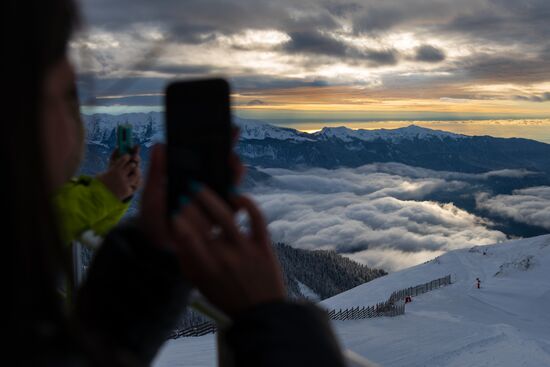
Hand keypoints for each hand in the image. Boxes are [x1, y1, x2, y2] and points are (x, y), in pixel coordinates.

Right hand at [97, 147, 141, 200]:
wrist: (100, 197)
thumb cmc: (104, 180)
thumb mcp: (107, 168)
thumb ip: (114, 158)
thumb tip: (118, 147)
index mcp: (114, 170)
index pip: (125, 158)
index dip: (127, 156)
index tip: (127, 156)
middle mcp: (120, 177)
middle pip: (132, 166)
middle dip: (133, 164)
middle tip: (132, 164)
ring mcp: (125, 184)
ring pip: (136, 174)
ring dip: (136, 172)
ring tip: (133, 172)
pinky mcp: (128, 191)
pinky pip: (138, 183)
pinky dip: (137, 181)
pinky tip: (134, 180)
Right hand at [171, 187, 285, 315]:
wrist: (261, 313)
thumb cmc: (227, 297)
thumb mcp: (200, 284)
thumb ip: (187, 261)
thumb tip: (176, 234)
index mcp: (205, 269)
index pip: (186, 237)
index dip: (177, 218)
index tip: (173, 206)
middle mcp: (224, 258)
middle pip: (203, 223)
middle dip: (190, 203)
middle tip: (186, 190)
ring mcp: (245, 250)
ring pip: (225, 215)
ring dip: (210, 197)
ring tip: (201, 187)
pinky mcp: (264, 246)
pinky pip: (256, 217)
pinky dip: (246, 202)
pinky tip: (236, 195)